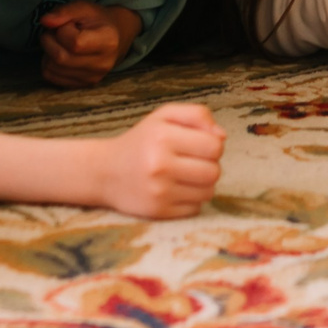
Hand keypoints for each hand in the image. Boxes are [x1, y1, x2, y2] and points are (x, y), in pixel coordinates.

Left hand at [38, 2, 143, 88]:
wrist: (115, 37)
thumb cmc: (98, 20)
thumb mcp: (84, 7)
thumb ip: (64, 11)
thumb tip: (45, 21)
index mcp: (108, 41)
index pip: (75, 42)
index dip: (63, 30)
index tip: (68, 24)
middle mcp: (102, 64)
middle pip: (60, 58)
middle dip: (50, 40)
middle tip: (57, 31)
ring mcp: (92, 78)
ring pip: (51, 68)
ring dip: (48, 52)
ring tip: (60, 42)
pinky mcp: (82, 85)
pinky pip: (51, 77)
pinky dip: (48, 63)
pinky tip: (60, 53)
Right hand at [106, 103, 225, 218]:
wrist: (105, 172)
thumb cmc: (141, 140)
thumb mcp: (165, 116)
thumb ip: (197, 115)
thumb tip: (222, 136)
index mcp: (163, 137)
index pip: (214, 146)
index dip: (212, 144)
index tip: (199, 144)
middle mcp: (160, 165)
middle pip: (214, 172)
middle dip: (209, 165)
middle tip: (192, 161)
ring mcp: (159, 192)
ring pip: (208, 192)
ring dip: (202, 183)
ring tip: (185, 174)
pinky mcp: (159, 212)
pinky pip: (195, 209)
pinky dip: (191, 199)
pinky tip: (176, 189)